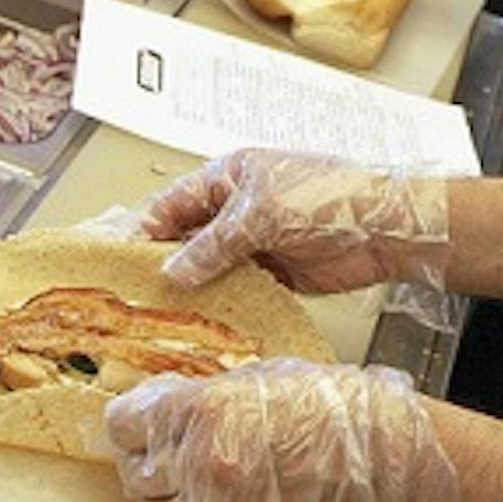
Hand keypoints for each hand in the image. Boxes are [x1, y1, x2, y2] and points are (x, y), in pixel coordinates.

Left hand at [108, 359, 465, 501]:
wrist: (379, 457)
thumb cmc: (334, 409)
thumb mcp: (261, 376)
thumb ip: (207, 391)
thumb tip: (169, 400)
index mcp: (202, 410)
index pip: (123, 422)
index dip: (129, 419)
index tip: (135, 420)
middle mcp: (198, 462)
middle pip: (132, 468)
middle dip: (145, 455)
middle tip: (162, 448)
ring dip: (158, 493)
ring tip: (183, 478)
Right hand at [143, 149, 449, 295]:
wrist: (385, 228)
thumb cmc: (330, 196)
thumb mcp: (262, 213)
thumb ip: (214, 243)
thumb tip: (174, 268)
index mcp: (229, 178)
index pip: (171, 205)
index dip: (144, 232)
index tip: (118, 262)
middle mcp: (237, 209)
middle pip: (186, 239)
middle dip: (163, 266)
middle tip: (133, 297)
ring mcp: (255, 242)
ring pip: (208, 268)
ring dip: (191, 290)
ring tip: (160, 318)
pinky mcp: (275, 272)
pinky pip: (237, 289)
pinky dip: (221, 304)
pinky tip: (204, 323)